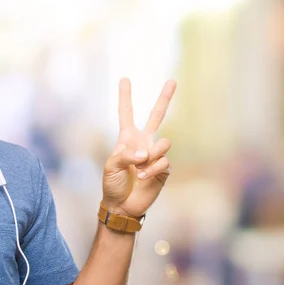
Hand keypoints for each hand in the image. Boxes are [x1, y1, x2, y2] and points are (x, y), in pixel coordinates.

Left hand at [102, 78, 176, 216]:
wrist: (123, 205)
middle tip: (172, 80)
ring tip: (138, 168)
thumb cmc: (112, 184)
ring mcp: (155, 154)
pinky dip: (152, 169)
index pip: (126, 113)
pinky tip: (143, 177)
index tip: (124, 79)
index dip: (125, 97)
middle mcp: (143, 142)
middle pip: (157, 116)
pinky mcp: (164, 168)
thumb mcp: (111, 166)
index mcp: (127, 138)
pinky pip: (164, 161)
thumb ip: (126, 155)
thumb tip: (145, 152)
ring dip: (150, 155)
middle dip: (165, 98)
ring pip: (164, 142)